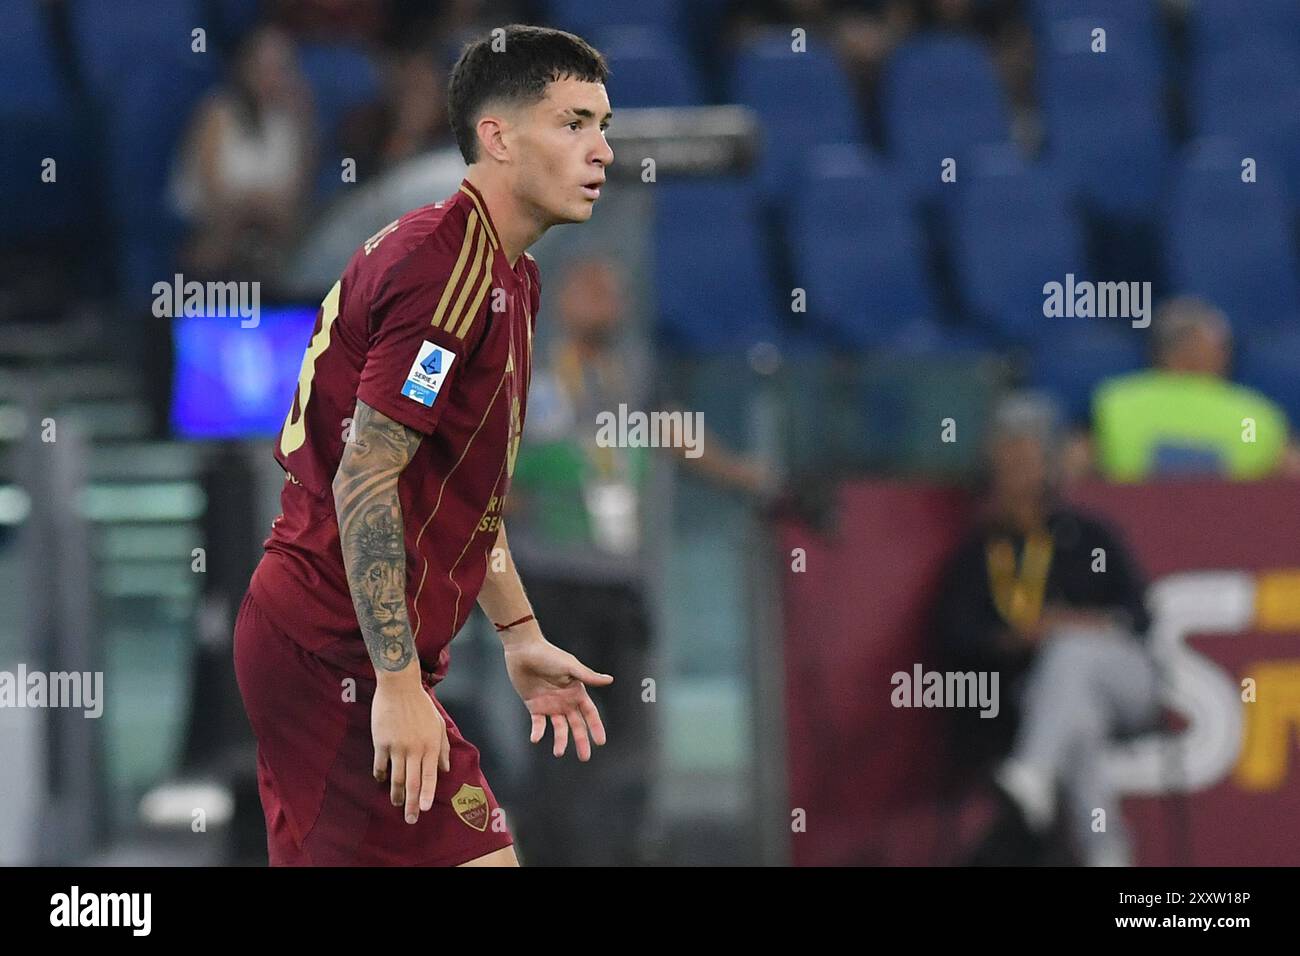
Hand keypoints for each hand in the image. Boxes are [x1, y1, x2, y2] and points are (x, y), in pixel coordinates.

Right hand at [371, 677, 450, 823]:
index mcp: (431, 745)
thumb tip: (445, 769)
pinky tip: (381, 780)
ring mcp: (397, 747)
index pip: (430, 776)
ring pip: (395, 778)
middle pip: (412, 782)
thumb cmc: (421, 705)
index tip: (425, 809)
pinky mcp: (381, 743)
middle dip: (411, 804)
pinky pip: (380, 766)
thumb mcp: (438, 724)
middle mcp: (415, 749)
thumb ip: (443, 747)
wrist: (399, 687)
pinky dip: (381, 776)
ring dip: (395, 794)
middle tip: (410, 819)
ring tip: (396, 804)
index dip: (427, 794)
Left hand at [503, 627, 612, 759]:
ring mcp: (550, 705)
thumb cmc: (549, 655)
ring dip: (560, 740)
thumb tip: (609, 680)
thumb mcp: (570, 666)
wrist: (524, 650)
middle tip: (585, 757)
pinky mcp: (534, 706)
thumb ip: (588, 676)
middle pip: (576, 725)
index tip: (601, 742)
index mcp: (577, 692)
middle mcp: (565, 701)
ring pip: (559, 728)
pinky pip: (538, 724)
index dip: (595, 727)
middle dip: (581, 741)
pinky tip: (536, 738)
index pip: (589, 713)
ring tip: (559, 752)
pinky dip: (538, 732)